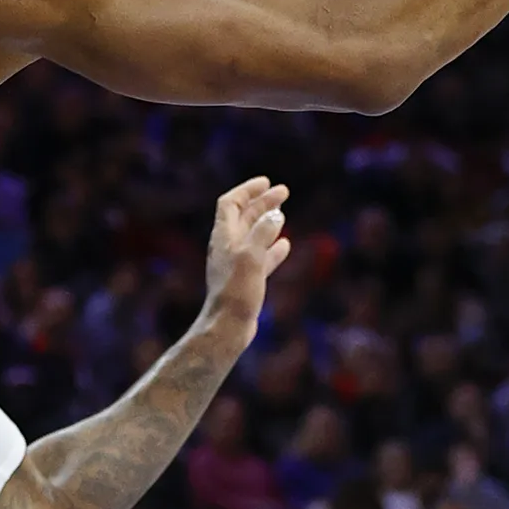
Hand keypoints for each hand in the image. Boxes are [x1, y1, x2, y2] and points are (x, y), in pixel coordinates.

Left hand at [200, 176, 289, 345]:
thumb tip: (276, 214)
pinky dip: (272, 247)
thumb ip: (263, 232)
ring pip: (253, 235)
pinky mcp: (246, 279)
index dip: (247, 190)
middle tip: (284, 192)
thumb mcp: (251, 256)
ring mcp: (236, 263)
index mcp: (223, 236)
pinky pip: (260, 257)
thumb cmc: (236, 291)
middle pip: (244, 216)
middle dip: (262, 202)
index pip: (231, 203)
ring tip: (284, 213)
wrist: (228, 326)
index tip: (266, 182)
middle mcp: (227, 246)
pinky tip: (286, 245)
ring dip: (268, 222)